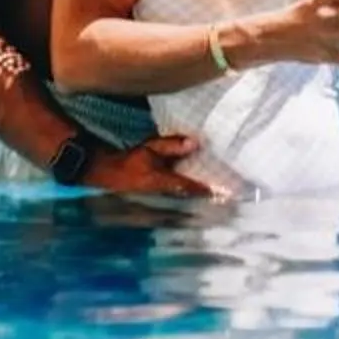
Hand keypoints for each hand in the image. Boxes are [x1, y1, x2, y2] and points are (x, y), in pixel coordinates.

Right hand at [86, 133, 229, 199]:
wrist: (106, 173)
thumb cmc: (128, 162)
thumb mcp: (149, 150)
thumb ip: (171, 147)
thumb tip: (195, 143)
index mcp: (165, 183)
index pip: (193, 188)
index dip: (211, 190)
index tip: (229, 193)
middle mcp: (167, 192)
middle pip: (194, 196)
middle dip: (211, 195)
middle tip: (232, 195)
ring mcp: (162, 194)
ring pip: (187, 195)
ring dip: (202, 194)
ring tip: (222, 193)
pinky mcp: (159, 190)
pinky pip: (180, 191)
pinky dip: (191, 189)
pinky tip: (200, 183)